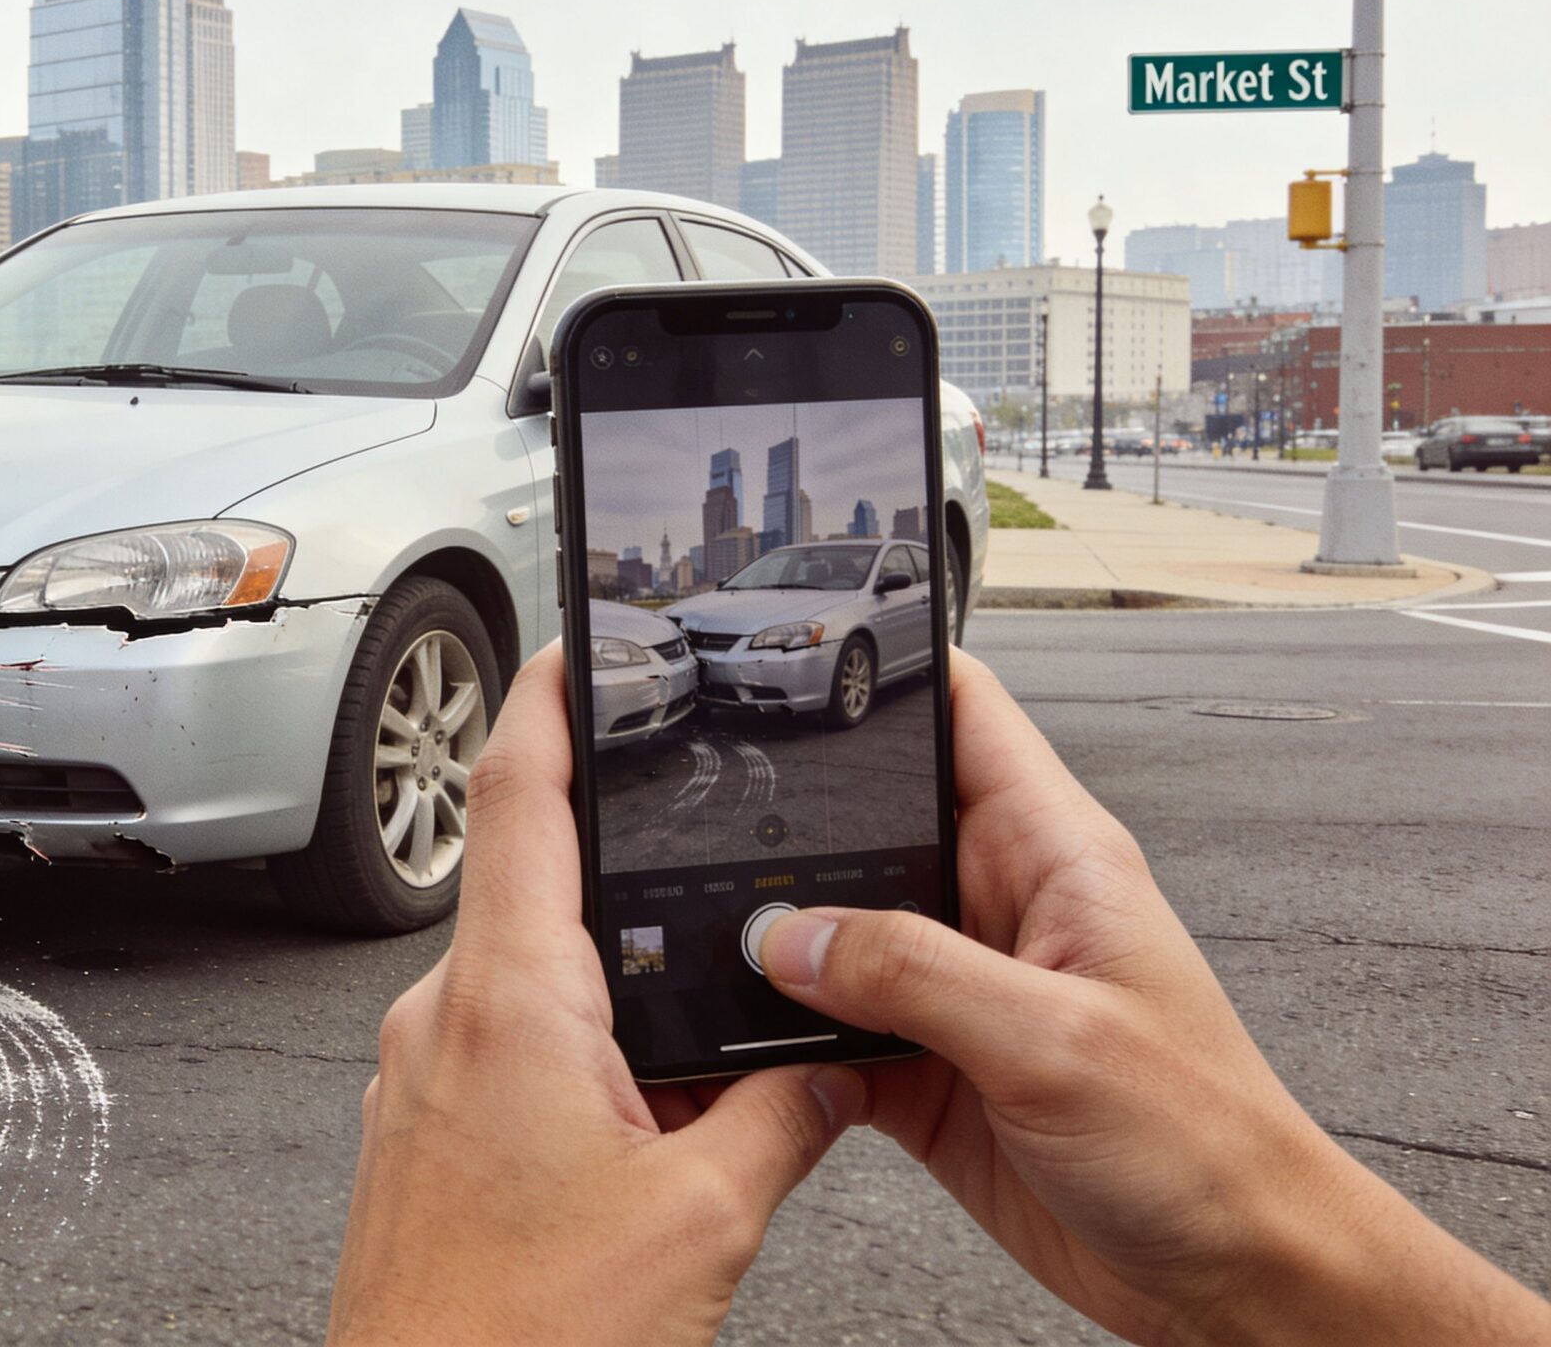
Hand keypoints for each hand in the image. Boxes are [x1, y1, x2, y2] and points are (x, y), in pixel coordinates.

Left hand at [328, 647, 864, 1346]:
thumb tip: (832, 1063)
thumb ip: (782, 1115)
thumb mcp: (707, 1220)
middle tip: (691, 845)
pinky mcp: (416, 1142)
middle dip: (617, 866)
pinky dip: (571, 1054)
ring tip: (689, 1030)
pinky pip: (499, 1054)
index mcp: (508, 1002)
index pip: (521, 794)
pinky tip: (630, 1122)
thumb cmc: (524, 1342)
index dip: (553, 699)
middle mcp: (441, 1022)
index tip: (579, 643)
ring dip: (603, 980)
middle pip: (531, 883)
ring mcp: (415, 1083)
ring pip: (522, 981)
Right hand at [758, 648, 1550, 1344]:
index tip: (793, 655)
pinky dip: (782, 1034)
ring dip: (777, 941)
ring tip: (708, 940)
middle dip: (792, 820)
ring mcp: (958, 989)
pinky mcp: (927, 1068)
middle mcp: (999, 907)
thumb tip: (789, 936)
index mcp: (1055, 856)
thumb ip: (914, 974)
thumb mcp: (1054, 1041)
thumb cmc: (1205, 1145)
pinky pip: (830, 1026)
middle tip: (700, 823)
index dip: (888, 669)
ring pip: (835, 930)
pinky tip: (745, 1039)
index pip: (964, 715)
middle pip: (871, 821)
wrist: (1232, 1276)